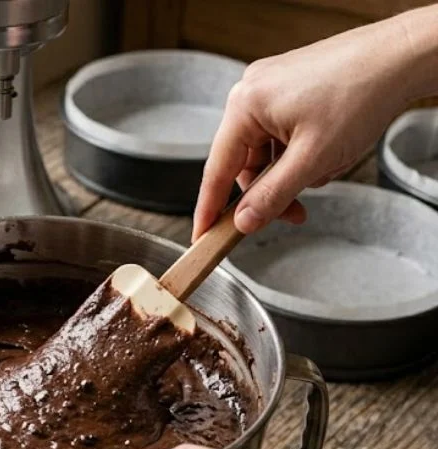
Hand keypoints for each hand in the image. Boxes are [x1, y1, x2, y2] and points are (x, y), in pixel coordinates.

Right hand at [193, 12, 431, 239]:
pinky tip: (328, 152)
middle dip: (271, 189)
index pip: (216, 170)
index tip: (202, 237)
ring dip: (292, 171)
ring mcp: (271, 88)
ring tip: (325, 170)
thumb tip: (243, 222)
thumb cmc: (361, 94)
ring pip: (267, 151)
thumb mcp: (313, 160)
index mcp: (245, 105)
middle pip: (245, 162)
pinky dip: (301, 152)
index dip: (209, 209)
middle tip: (295, 212)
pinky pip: (282, 134)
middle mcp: (251, 92)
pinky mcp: (291, 88)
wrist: (402, 56)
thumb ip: (272, 196)